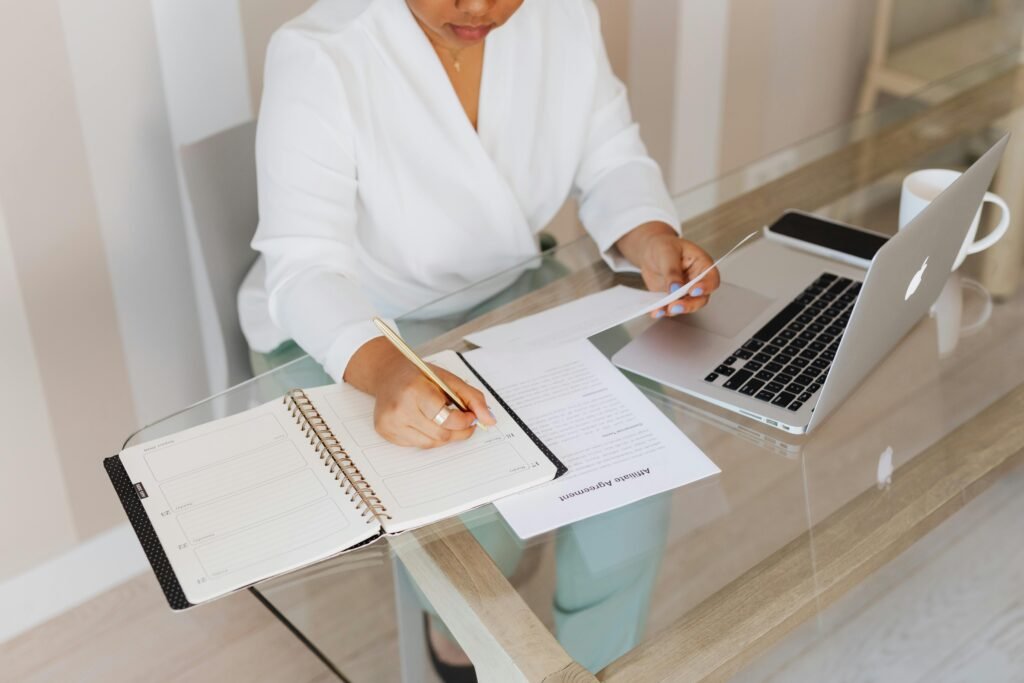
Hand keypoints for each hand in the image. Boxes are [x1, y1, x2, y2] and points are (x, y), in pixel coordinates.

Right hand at [344, 338, 496, 447]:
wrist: (388, 374)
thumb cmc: (419, 375)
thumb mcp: (448, 379)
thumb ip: (472, 398)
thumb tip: (489, 420)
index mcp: (415, 390)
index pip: (447, 419)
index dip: (464, 421)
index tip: (470, 416)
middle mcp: (399, 409)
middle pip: (441, 434)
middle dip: (459, 431)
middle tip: (465, 422)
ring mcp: (390, 423)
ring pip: (430, 443)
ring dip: (444, 435)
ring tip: (445, 420)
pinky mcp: (385, 432)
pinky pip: (417, 444)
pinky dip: (428, 436)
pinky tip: (426, 421)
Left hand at [616, 222, 720, 317]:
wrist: (649, 251)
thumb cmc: (663, 246)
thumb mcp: (667, 253)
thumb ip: (673, 271)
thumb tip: (675, 289)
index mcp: (702, 265)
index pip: (711, 279)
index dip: (706, 287)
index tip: (693, 290)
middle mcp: (696, 281)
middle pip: (701, 298)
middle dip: (689, 304)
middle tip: (676, 305)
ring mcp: (685, 292)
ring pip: (686, 306)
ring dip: (675, 310)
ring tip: (662, 309)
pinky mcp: (672, 299)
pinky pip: (670, 308)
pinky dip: (663, 311)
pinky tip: (656, 311)